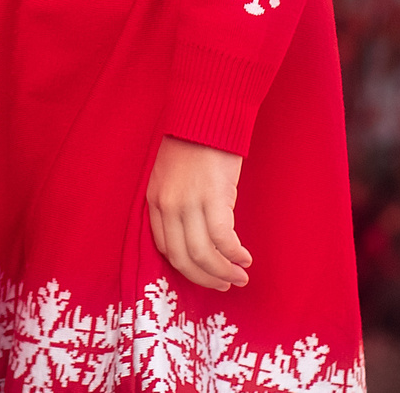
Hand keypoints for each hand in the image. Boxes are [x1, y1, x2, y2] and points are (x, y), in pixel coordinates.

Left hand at [146, 136, 251, 290]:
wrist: (208, 114)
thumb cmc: (195, 143)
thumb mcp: (172, 177)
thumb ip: (178, 205)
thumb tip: (198, 236)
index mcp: (155, 200)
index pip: (164, 248)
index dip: (186, 268)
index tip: (203, 274)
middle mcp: (168, 205)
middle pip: (182, 257)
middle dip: (205, 277)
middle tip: (224, 285)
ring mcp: (189, 202)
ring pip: (203, 253)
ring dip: (223, 271)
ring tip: (240, 276)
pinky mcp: (213, 196)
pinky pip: (223, 238)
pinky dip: (234, 254)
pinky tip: (245, 258)